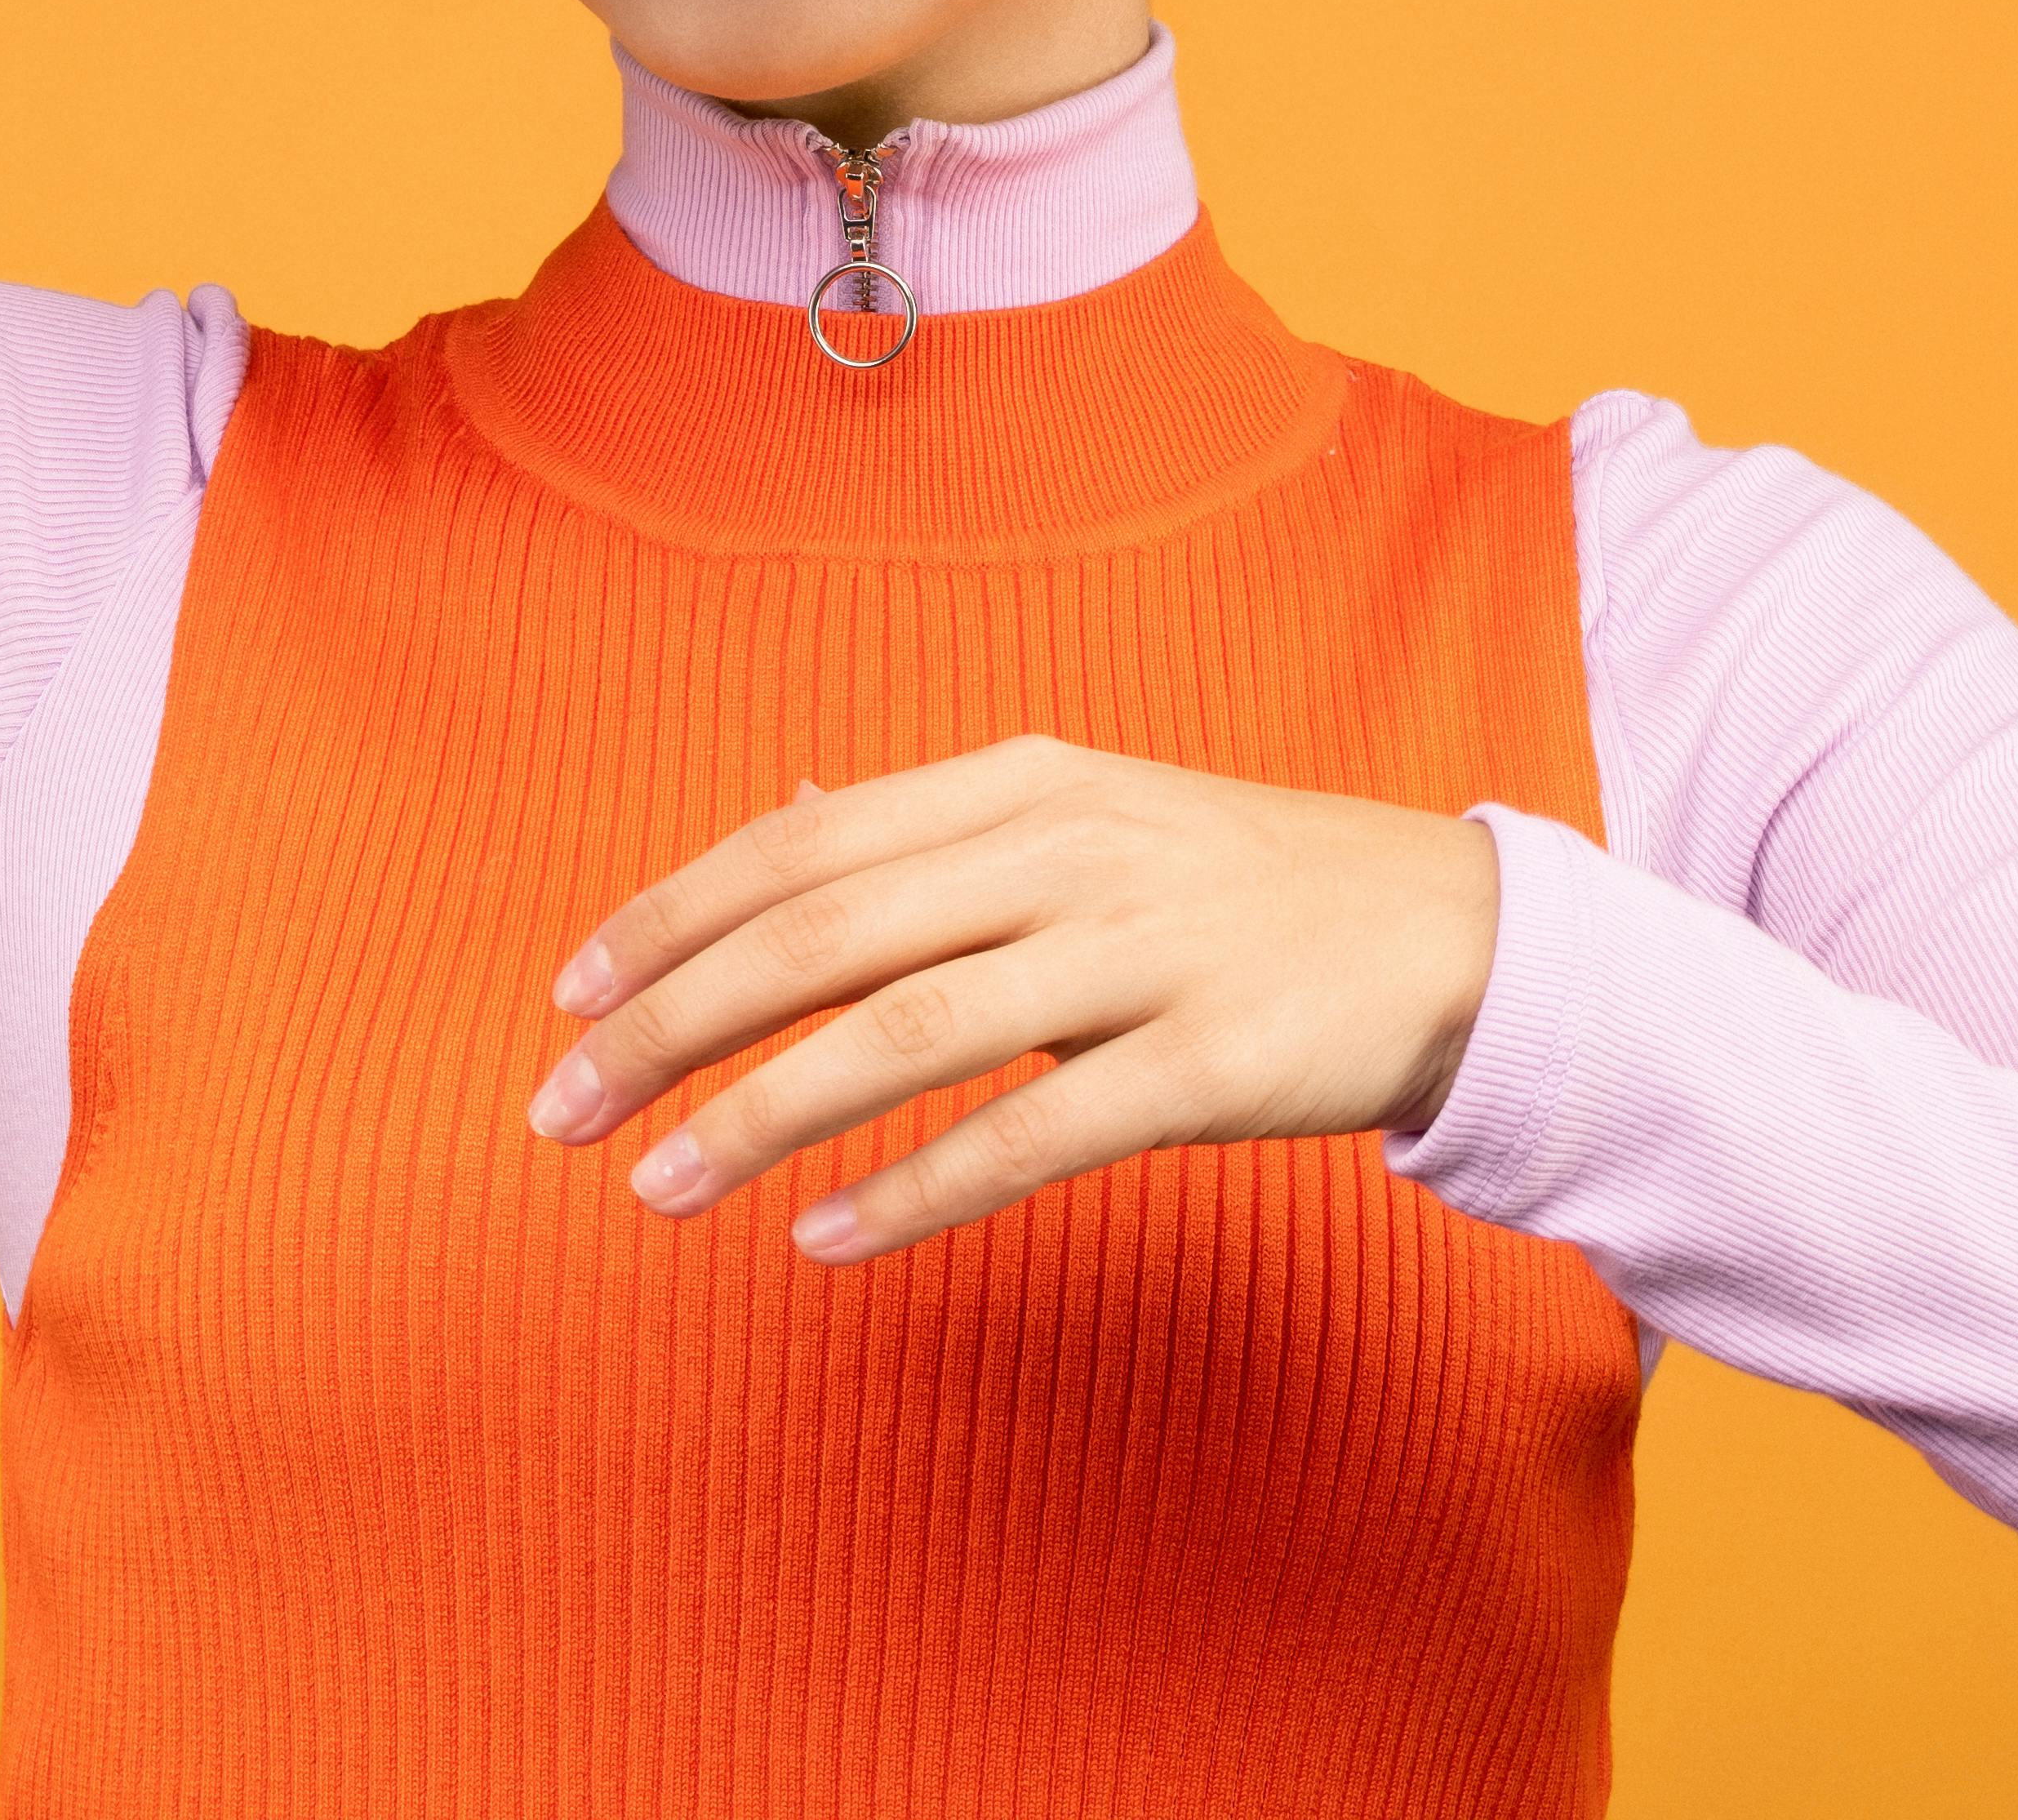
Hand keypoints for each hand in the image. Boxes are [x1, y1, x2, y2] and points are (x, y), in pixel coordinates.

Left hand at [525, 734, 1502, 1263]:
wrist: (1457, 936)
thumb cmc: (1241, 887)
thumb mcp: (1085, 817)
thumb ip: (930, 832)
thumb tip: (774, 822)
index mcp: (1023, 781)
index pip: (799, 841)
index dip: (670, 915)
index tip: (567, 994)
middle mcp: (1068, 849)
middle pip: (822, 932)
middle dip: (670, 1023)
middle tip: (560, 1112)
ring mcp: (1143, 951)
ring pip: (905, 1028)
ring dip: (760, 1114)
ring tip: (658, 1188)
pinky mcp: (1210, 1060)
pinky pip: (1032, 1132)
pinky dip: (914, 1188)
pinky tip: (823, 1237)